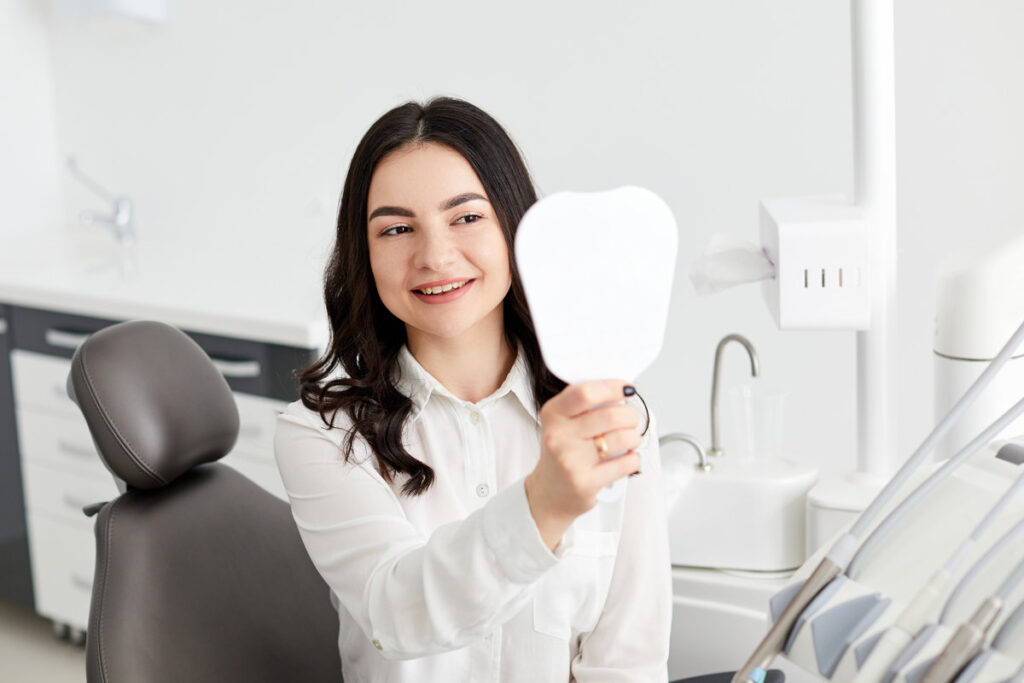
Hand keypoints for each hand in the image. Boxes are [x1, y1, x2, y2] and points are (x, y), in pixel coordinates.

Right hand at [524, 380, 642, 550]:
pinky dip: (633, 458)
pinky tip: (625, 458)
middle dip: (631, 415)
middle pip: (610, 415)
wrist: (549, 493)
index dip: (612, 387)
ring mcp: (571, 461)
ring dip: (634, 437)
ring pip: (623, 438)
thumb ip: (586, 405)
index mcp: (553, 414)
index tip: (625, 388)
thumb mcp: (563, 422)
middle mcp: (558, 436)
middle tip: (631, 419)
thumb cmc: (563, 453)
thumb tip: (621, 391)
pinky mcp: (586, 482)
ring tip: (628, 440)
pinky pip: (626, 463)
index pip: (586, 393)